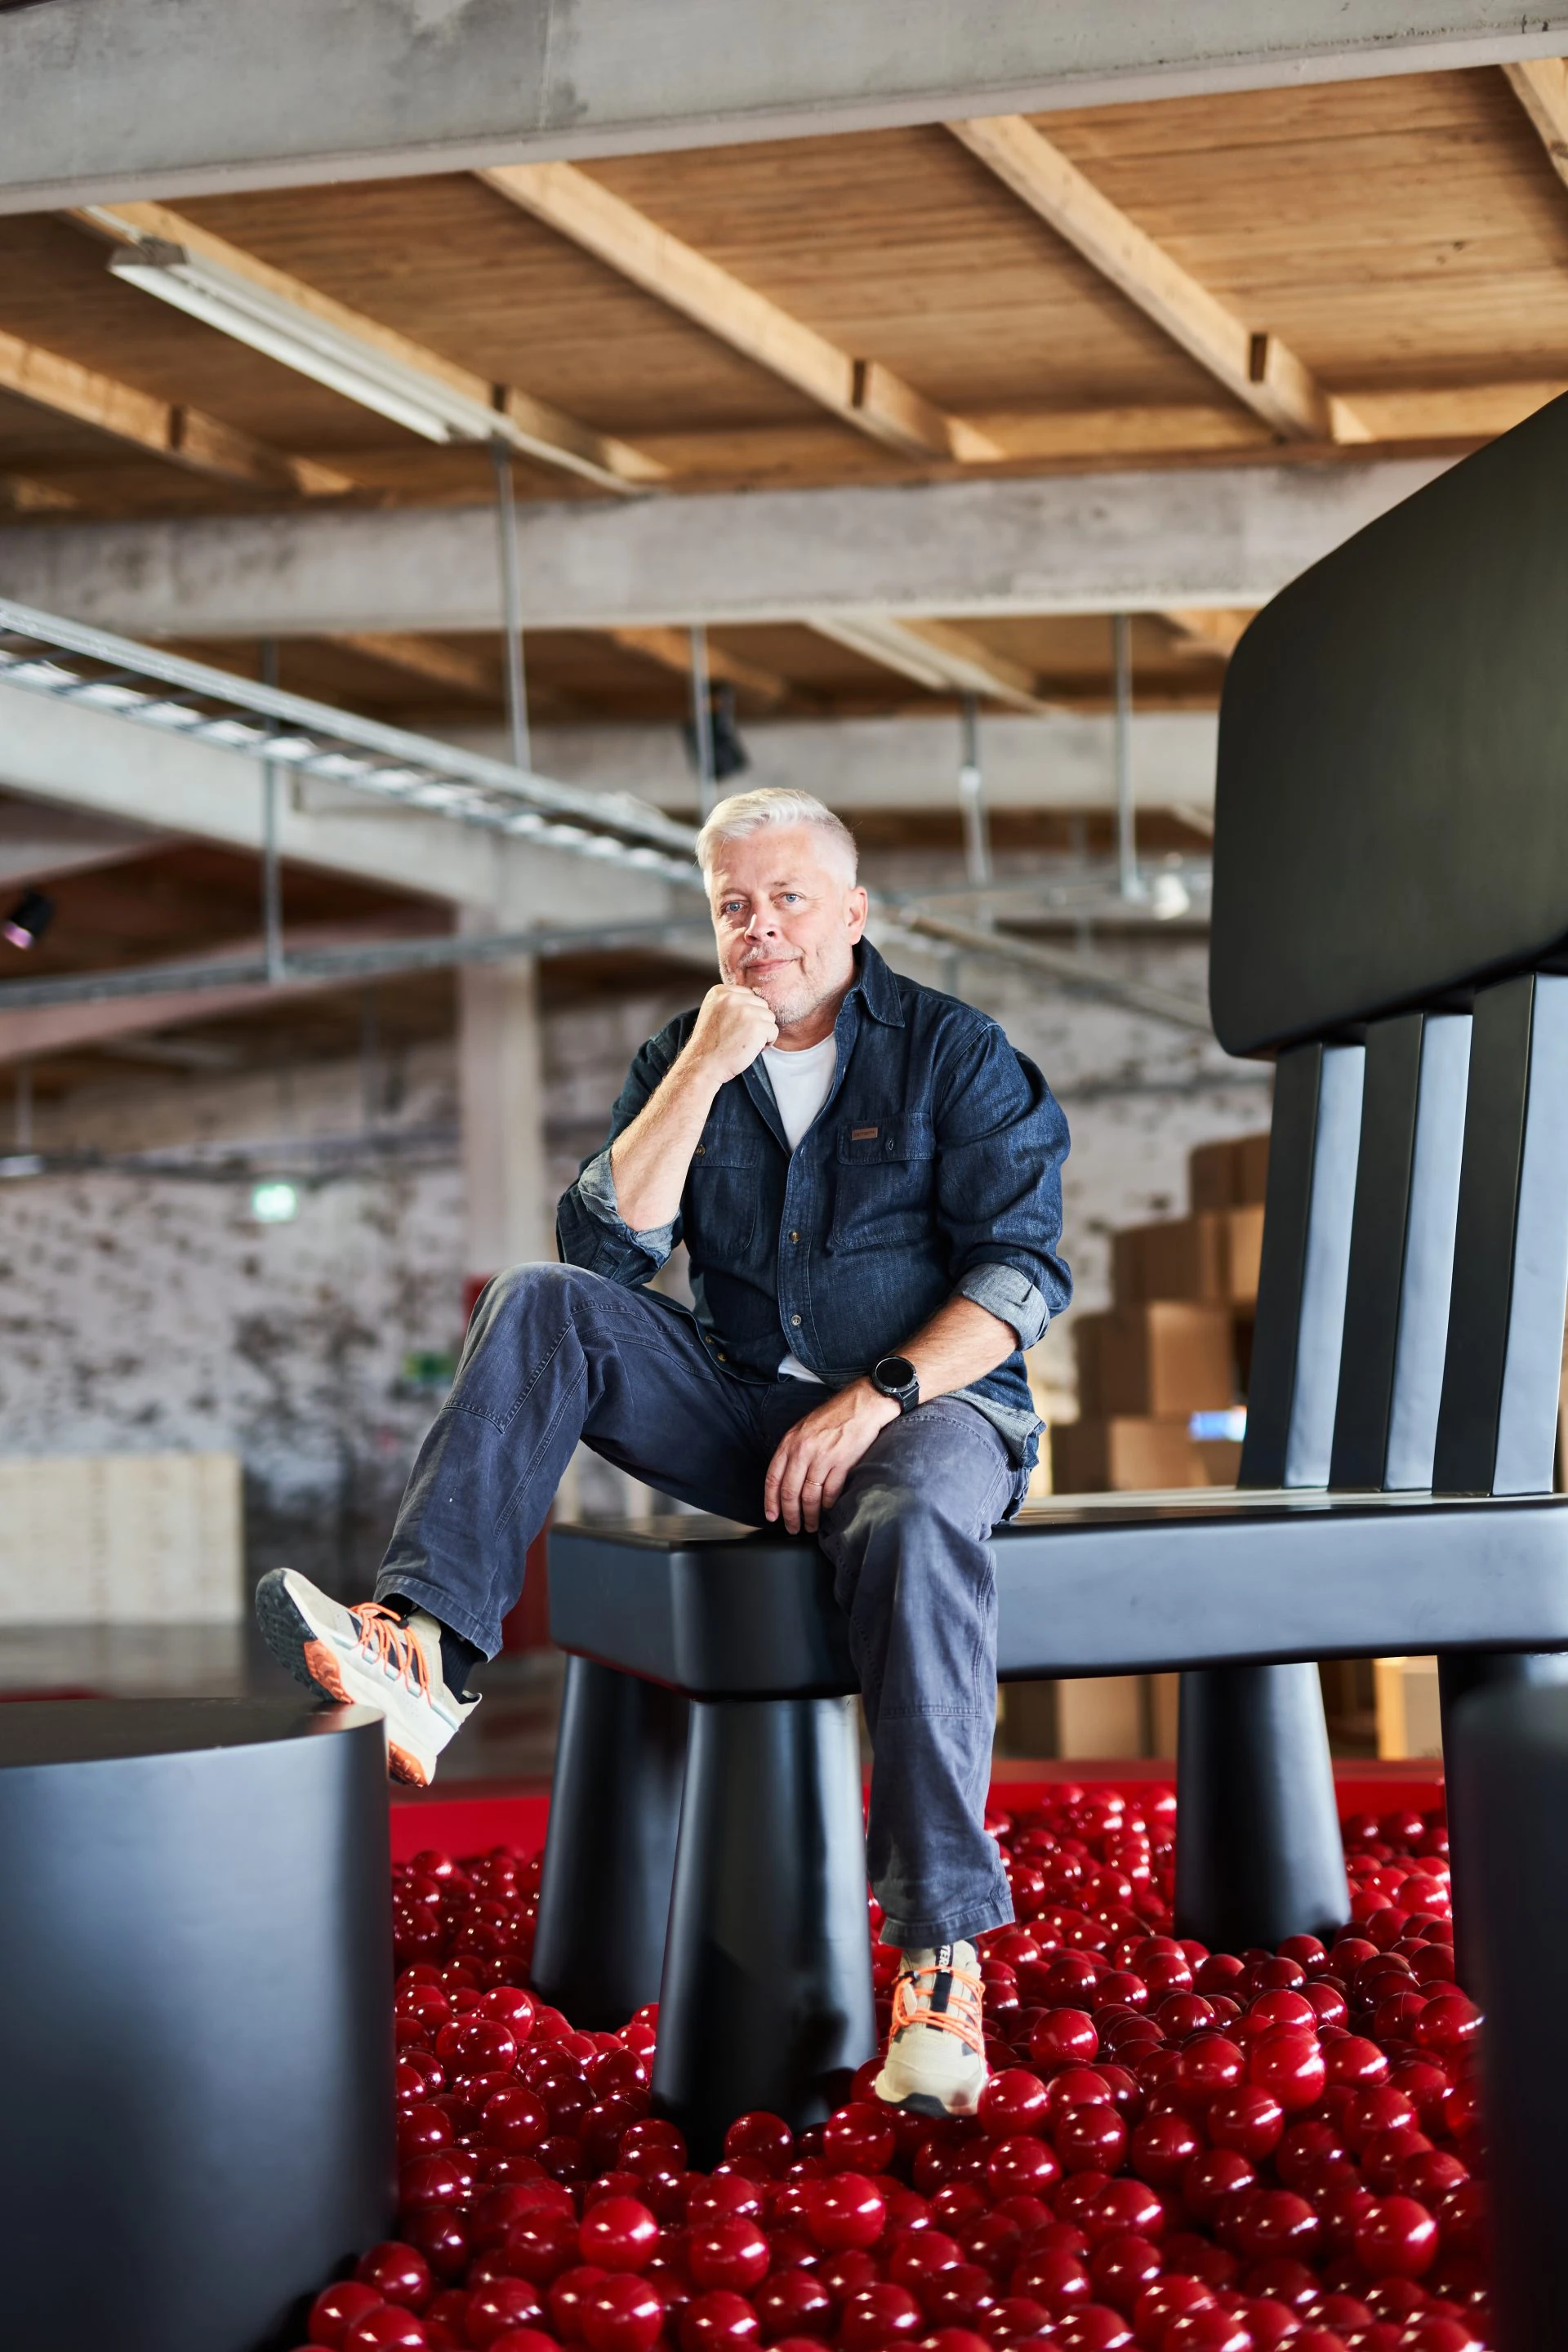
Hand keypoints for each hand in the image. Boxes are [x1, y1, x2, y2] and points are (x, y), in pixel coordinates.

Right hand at [686, 982, 778, 1081]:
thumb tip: (755, 1001)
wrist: (703, 1065)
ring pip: (769, 1017)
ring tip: (745, 1042)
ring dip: (762, 1032)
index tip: (734, 1027)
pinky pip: (774, 1031)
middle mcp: (732, 997)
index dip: (747, 1013)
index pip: (748, 995)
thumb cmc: (710, 1044)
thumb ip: (731, 1003)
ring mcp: (745, 1011)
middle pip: (761, 1004)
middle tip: (740, 1036)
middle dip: (756, 1021)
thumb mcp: (714, 1013)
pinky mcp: (757, 1026)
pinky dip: (767, 1042)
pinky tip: (751, 1048)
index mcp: (720, 992)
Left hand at [764, 1381, 900, 1533]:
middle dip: (790, 1515)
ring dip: (809, 1516)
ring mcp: (822, 1458)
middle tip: (792, 1528)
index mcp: (790, 1443)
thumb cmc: (834, 1415)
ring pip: (809, 1497)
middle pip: (790, 1492)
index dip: (771, 1501)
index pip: (773, 1478)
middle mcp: (803, 1451)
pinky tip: (826, 1511)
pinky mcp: (842, 1463)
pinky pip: (830, 1492)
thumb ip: (793, 1450)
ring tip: (810, 1526)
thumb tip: (788, 1476)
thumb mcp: (804, 1428)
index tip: (772, 1516)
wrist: (861, 1405)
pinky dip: (827, 1505)